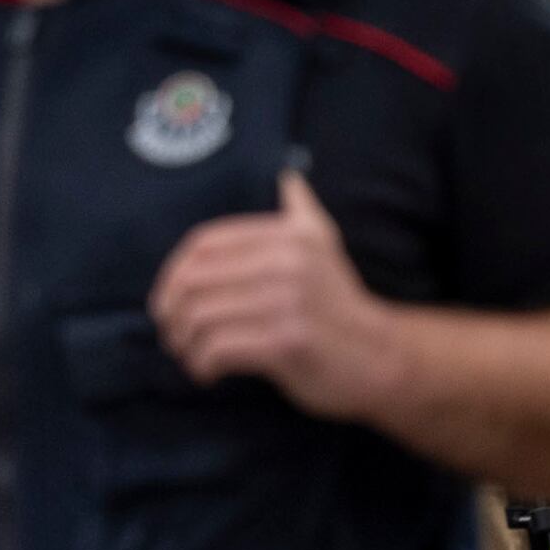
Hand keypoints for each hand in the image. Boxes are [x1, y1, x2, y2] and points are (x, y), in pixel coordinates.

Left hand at [149, 168, 404, 419]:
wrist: (381, 357)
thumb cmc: (339, 305)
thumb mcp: (326, 247)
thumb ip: (301, 212)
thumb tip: (288, 176)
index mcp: (288, 236)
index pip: (202, 244)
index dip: (171, 275)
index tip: (168, 303)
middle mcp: (288, 262)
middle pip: (191, 282)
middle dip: (170, 315)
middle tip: (175, 336)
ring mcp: (288, 301)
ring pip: (198, 318)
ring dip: (184, 345)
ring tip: (192, 356)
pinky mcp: (287, 341)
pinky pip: (216, 349)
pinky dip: (201, 365)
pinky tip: (208, 373)